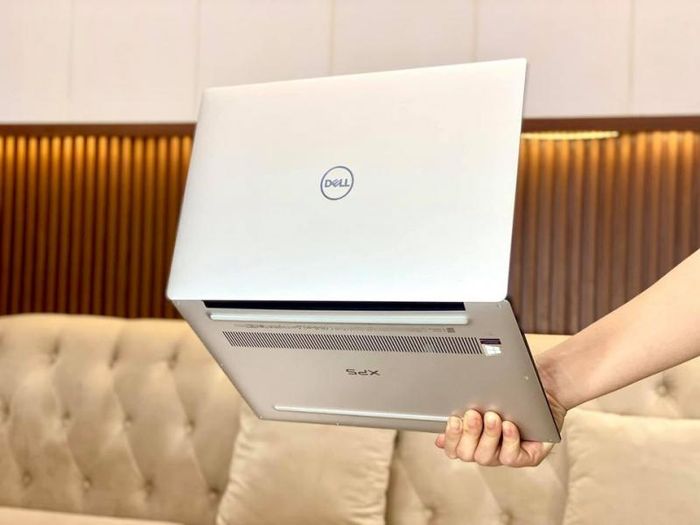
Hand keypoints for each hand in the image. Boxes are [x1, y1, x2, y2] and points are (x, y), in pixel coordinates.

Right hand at [434, 371, 565, 466]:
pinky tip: (509, 425)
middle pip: (467, 454)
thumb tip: (440, 435)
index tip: (454, 418)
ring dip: (488, 435)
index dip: (451, 437)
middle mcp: (488, 450)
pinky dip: (509, 440)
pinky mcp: (528, 456)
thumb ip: (462, 415)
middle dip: (469, 433)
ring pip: (487, 457)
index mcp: (474, 439)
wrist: (546, 386)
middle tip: (473, 414)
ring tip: (493, 416)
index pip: (454, 449)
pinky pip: (512, 457)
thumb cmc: (513, 391)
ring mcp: (507, 454)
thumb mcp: (484, 400)